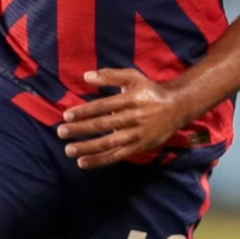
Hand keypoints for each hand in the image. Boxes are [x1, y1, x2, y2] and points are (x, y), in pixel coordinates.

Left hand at [57, 69, 193, 168]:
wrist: (177, 107)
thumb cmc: (150, 91)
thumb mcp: (133, 77)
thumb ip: (110, 76)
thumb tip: (86, 76)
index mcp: (131, 100)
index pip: (103, 107)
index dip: (84, 111)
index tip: (67, 115)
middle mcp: (134, 118)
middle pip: (104, 125)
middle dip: (81, 129)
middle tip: (61, 131)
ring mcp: (137, 135)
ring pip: (109, 143)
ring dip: (88, 147)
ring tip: (68, 150)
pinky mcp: (139, 147)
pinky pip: (117, 156)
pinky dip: (99, 160)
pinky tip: (83, 162)